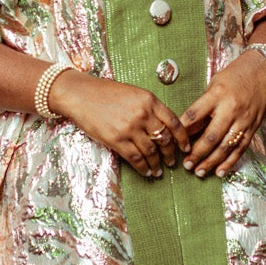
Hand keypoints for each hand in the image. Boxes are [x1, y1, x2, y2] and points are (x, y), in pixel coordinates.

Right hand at [51, 71, 190, 179]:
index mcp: (149, 100)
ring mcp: (129, 128)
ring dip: (157, 163)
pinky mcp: (116, 139)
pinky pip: (135, 158)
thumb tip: (163, 127)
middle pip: (164, 139)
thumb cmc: (105, 92)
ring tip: (158, 170)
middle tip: (171, 162)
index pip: (174, 122)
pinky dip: (143, 167)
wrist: (80, 95)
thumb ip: (149, 107)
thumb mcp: (133, 93)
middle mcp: (142, 114)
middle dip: (170, 153)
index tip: (184, 147)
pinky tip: (146, 171)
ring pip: (151, 151)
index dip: (182, 138)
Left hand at [180, 50, 265, 177]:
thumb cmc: (234, 75)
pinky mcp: (253, 127)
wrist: (262, 69)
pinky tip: (220, 171)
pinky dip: (230, 162)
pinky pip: (240, 148)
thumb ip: (202, 106)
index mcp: (217, 94)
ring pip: (225, 146)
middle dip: (197, 153)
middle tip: (186, 164)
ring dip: (211, 162)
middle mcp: (230, 108)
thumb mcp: (213, 84)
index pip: (194, 116)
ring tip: (199, 172)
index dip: (182, 131)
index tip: (174, 142)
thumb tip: (187, 129)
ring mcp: (243, 120)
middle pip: (211, 136)